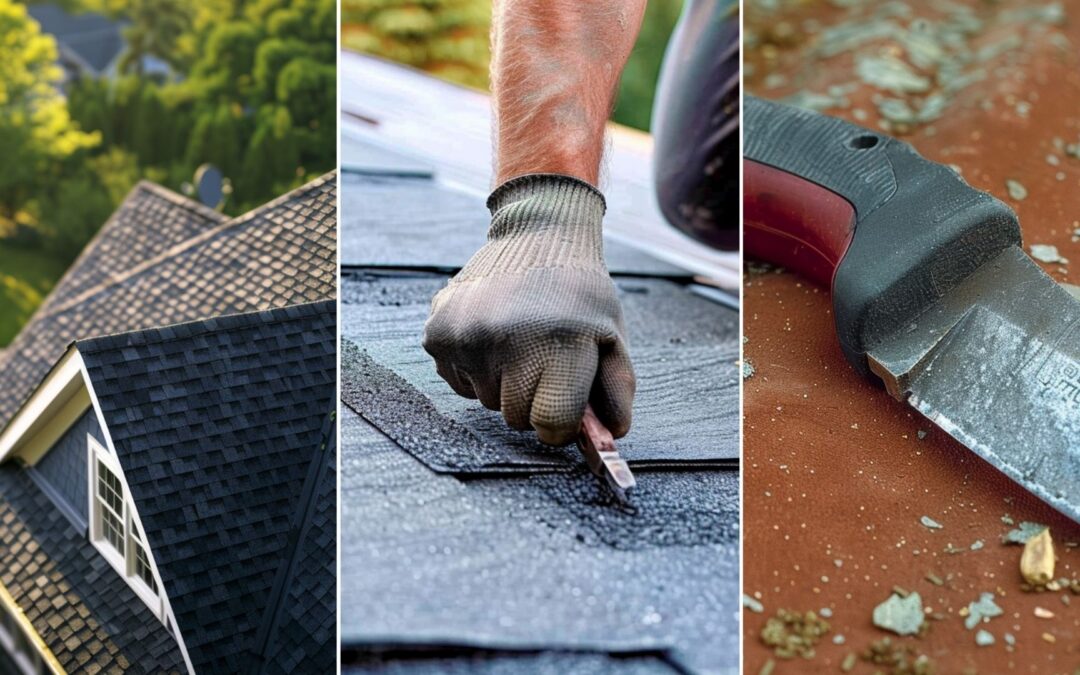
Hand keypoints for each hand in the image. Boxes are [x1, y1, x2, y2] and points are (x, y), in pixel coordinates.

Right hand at [423, 174, 635, 445]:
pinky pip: (459, 382)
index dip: (563, 419)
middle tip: (543, 358)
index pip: (552, 425)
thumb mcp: (612, 339)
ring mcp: (467, 337)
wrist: (538, 236)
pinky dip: (476, 369)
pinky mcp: (438, 333)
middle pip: (517, 417)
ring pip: (486, 401)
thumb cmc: (581, 294)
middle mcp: (507, 342)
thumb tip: (608, 439)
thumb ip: (615, 394)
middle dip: (533, 398)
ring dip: (504, 382)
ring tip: (519, 340)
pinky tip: (493, 335)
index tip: (565, 398)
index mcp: (558, 345)